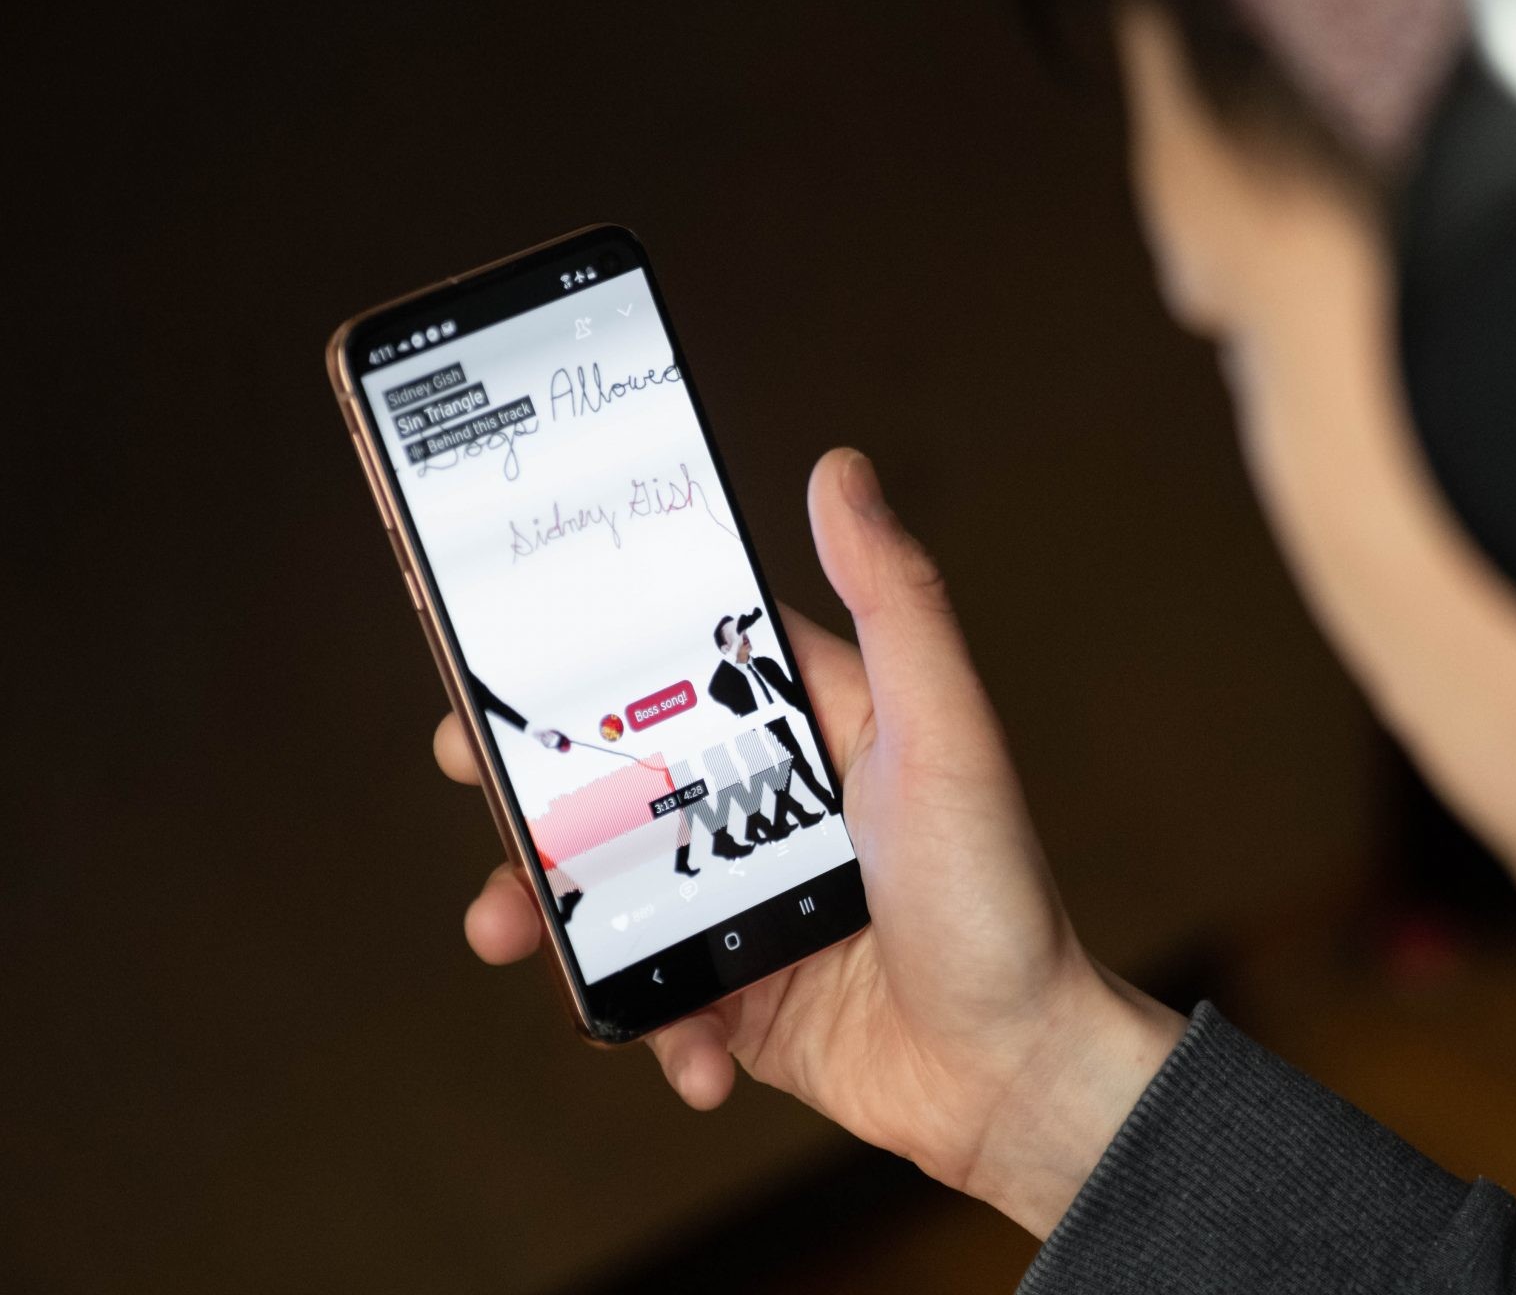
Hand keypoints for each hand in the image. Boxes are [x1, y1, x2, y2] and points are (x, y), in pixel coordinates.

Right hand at [440, 448, 1184, 1234]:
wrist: (1016, 1075)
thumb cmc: (998, 897)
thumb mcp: (948, 735)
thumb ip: (897, 604)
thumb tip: (840, 470)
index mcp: (812, 726)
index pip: (681, 664)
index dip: (586, 653)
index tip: (499, 650)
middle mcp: (769, 806)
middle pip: (616, 775)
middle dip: (531, 782)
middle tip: (470, 776)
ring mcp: (745, 903)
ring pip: (607, 889)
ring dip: (551, 915)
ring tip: (515, 937)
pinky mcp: (737, 994)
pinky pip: (653, 998)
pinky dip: (651, 1027)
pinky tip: (694, 1056)